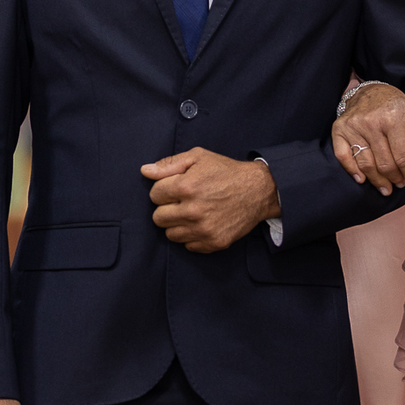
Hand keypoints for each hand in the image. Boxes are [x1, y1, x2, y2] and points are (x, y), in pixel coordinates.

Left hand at [142, 148, 278, 252]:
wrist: (259, 190)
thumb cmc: (226, 172)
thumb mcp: (199, 157)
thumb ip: (169, 164)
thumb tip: (145, 171)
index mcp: (186, 187)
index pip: (154, 195)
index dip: (164, 190)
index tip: (176, 188)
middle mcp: (192, 211)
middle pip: (158, 218)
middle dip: (167, 208)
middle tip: (182, 202)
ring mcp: (203, 229)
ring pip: (171, 234)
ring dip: (177, 224)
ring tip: (192, 213)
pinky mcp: (213, 242)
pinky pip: (188, 246)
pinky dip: (192, 237)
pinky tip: (202, 224)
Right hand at [330, 83, 404, 197]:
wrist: (370, 91)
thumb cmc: (397, 108)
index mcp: (394, 118)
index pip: (404, 157)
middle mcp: (371, 122)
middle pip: (385, 164)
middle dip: (397, 179)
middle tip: (402, 183)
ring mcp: (353, 126)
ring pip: (366, 165)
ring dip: (378, 181)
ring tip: (387, 187)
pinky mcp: (339, 129)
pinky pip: (343, 157)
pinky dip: (353, 171)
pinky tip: (363, 180)